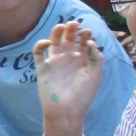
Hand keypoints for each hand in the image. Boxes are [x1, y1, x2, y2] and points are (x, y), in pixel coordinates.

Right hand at [36, 21, 105, 135]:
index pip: (84, 42)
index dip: (86, 35)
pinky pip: (38, 53)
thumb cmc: (83, 96)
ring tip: (61, 26)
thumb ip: (96, 58)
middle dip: (72, 29)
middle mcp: (69, 59)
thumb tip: (90, 42)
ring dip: (57, 32)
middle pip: (69, 39)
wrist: (66, 111)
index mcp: (83, 61)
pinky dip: (40, 45)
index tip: (87, 31)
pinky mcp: (43, 68)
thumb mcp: (95, 76)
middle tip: (74, 23)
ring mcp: (55, 62)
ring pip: (54, 42)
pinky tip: (46, 43)